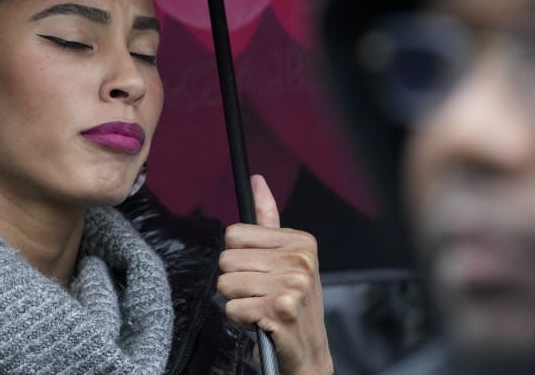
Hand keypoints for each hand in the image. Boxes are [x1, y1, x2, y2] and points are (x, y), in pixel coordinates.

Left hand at [217, 175, 332, 374]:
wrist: (309, 354)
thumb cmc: (293, 304)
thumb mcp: (285, 259)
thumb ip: (268, 220)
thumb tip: (256, 181)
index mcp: (302, 242)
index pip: (234, 234)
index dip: (239, 257)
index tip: (261, 272)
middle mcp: (301, 260)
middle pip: (226, 258)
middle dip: (235, 281)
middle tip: (260, 294)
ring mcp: (293, 285)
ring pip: (225, 283)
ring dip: (236, 301)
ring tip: (260, 308)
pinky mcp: (281, 310)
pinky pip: (231, 307)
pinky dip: (239, 319)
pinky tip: (261, 322)